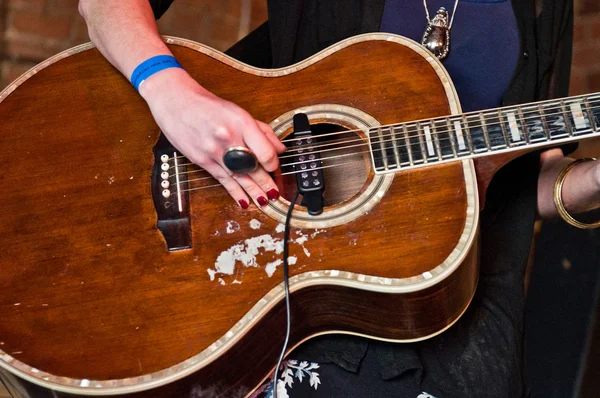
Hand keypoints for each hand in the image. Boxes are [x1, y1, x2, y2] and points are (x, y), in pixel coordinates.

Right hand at [139, 68, 285, 207]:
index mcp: (241, 123)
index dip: (273, 164)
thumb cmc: (208, 106)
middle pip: (253, 167)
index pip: (265, 151)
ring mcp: (214, 151)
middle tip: (276, 194)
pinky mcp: (203, 161)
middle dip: (267, 184)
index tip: (276, 168)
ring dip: (254, 192)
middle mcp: (229, 138)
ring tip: (265, 202)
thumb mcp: (239, 112)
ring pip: (239, 177)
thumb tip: (280, 148)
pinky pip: (223, 180)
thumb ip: (262, 130)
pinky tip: (244, 202)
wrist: (177, 103)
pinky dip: (235, 193)